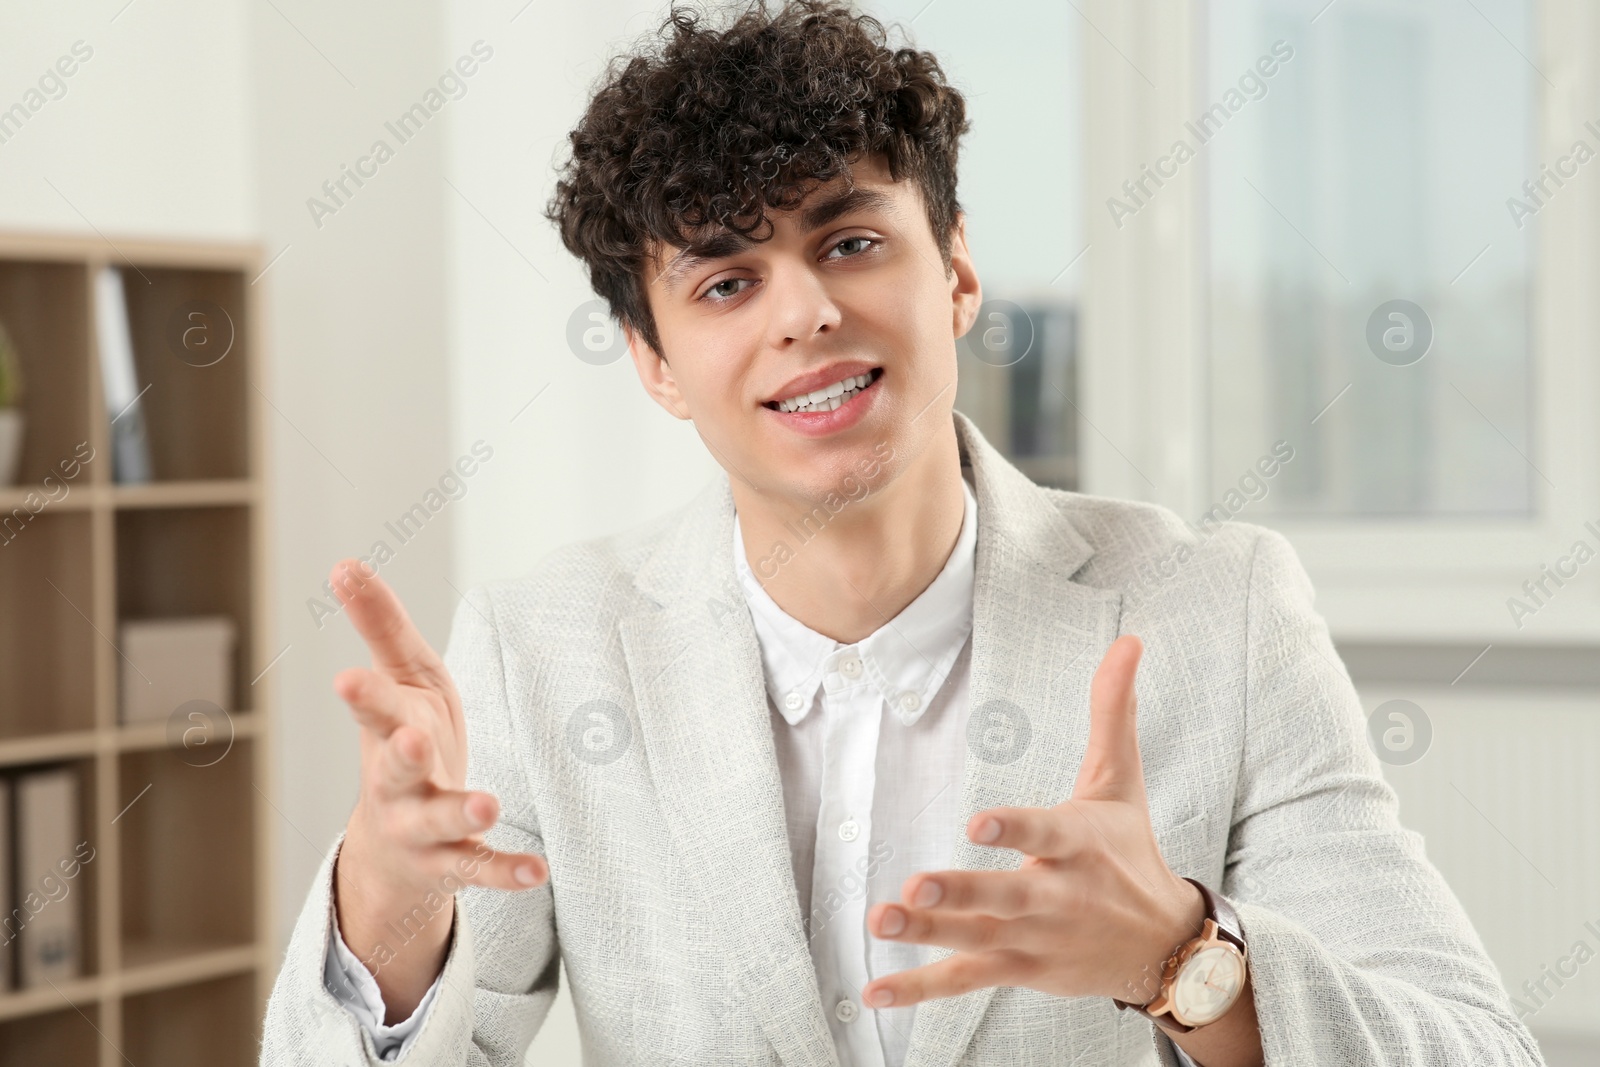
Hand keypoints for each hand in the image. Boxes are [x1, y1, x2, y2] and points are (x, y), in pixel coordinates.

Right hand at [328, 559, 547, 1020]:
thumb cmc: (406, 738)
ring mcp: (421, 827)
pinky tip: (537, 870)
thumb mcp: (402, 679)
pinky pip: (478, 868)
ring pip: (438, 823)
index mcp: (388, 729)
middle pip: (393, 769)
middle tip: (412, 739)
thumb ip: (380, 625)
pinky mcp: (452, 863)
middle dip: (401, 754)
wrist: (393, 846)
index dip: (363, 694)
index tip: (348, 678)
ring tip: (490, 804)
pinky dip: (505, 871)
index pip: (374, 707)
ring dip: (462, 812)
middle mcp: (395, 783)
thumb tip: (344, 562)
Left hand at [862, 634, 1204, 1009]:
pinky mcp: (1016, 967)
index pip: (1047, 834)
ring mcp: (1034, 939)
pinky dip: (920, 990)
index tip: (978, 822)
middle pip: (1002, 896)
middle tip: (915, 886)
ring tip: (881, 920)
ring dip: (926, 934)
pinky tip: (875, 993)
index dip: (1014, 829)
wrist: (1164, 946)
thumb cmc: (1130, 854)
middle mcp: (1056, 897)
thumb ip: (1111, 712)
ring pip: (975, 938)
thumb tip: (1128, 639)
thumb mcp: (1122, 782)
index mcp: (1080, 847)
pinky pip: (964, 980)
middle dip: (960, 894)